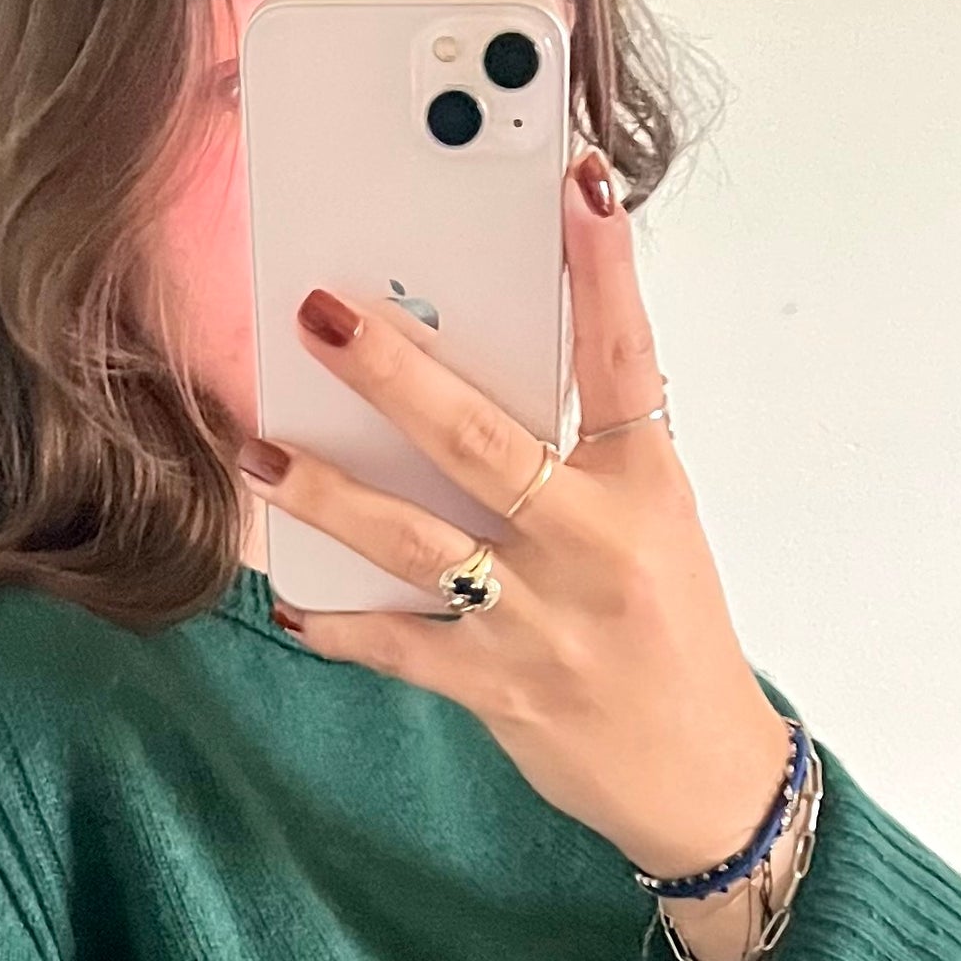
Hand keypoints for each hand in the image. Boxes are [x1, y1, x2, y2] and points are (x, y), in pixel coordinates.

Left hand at [238, 154, 792, 884]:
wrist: (701, 776)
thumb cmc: (668, 633)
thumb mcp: (650, 528)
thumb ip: (576, 461)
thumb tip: (467, 380)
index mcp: (644, 490)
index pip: (627, 362)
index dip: (604, 272)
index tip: (579, 184)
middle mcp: (594, 547)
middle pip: (482, 441)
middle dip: (393, 374)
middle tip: (322, 315)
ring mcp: (541, 621)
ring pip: (418, 541)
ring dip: (329, 493)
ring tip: (259, 449)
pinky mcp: (498, 687)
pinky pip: (397, 646)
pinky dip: (338, 621)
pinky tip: (286, 597)